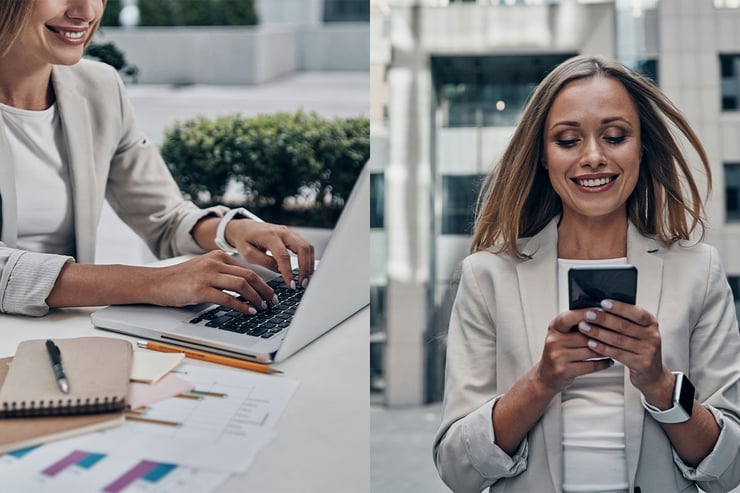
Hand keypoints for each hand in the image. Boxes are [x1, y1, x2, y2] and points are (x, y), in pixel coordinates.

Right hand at [149, 251, 277, 313]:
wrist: (155, 282)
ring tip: (262, 307)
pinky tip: (248, 311)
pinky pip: (228, 298)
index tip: (270, 293)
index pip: (248, 269)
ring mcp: (207, 275)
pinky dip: (241, 305)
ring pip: (242, 284)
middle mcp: (215, 262)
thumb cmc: (180, 280)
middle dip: (265, 290)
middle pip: (250, 275)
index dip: (263, 282)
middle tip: (272, 301)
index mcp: (218, 256)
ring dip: (256, 298)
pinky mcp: (200, 289)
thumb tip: (247, 289)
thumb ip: (223, 274)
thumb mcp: (205, 269)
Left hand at [225, 219, 314, 289]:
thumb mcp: (248, 253)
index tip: (291, 285)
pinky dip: (309, 259)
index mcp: (269, 236)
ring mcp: (290, 232)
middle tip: (303, 283)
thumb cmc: (244, 240)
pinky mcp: (293, 236)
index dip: (289, 272)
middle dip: (306, 268)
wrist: (245, 227)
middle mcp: (282, 232)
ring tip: (306, 279)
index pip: (283, 256)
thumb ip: (264, 262)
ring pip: (308, 246)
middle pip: (302, 248)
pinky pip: (306, 246)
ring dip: (310, 264)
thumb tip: (280, 270)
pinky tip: (306, 270)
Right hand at [535, 310, 614, 393]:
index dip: (586, 314)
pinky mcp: (564, 371)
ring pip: (590, 351)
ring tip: (615, 347)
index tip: (602, 312)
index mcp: (554, 328)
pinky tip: (609, 360)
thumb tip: (600, 314)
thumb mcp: (561, 334)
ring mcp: (557, 356)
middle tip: (617, 333)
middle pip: (584, 335)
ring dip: (605, 350)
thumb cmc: (559, 352)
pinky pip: (590, 365)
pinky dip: (602, 363)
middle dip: (603, 335)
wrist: (545, 375)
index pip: (569, 317)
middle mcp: (553, 340)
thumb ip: (576, 325)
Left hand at [575, 300, 671, 396]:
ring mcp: (648, 351)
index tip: (603, 303)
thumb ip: (625, 320)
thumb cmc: (639, 347)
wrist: (652, 374)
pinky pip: (617, 353)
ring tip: (584, 327)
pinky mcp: (641, 364)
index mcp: (651, 323)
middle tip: (588, 315)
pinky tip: (591, 343)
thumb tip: (600, 308)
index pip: (636, 312)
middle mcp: (652, 336)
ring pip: (618, 340)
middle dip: (603, 319)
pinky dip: (602, 347)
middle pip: (624, 326)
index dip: (619, 307)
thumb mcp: (639, 331)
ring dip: (598, 333)